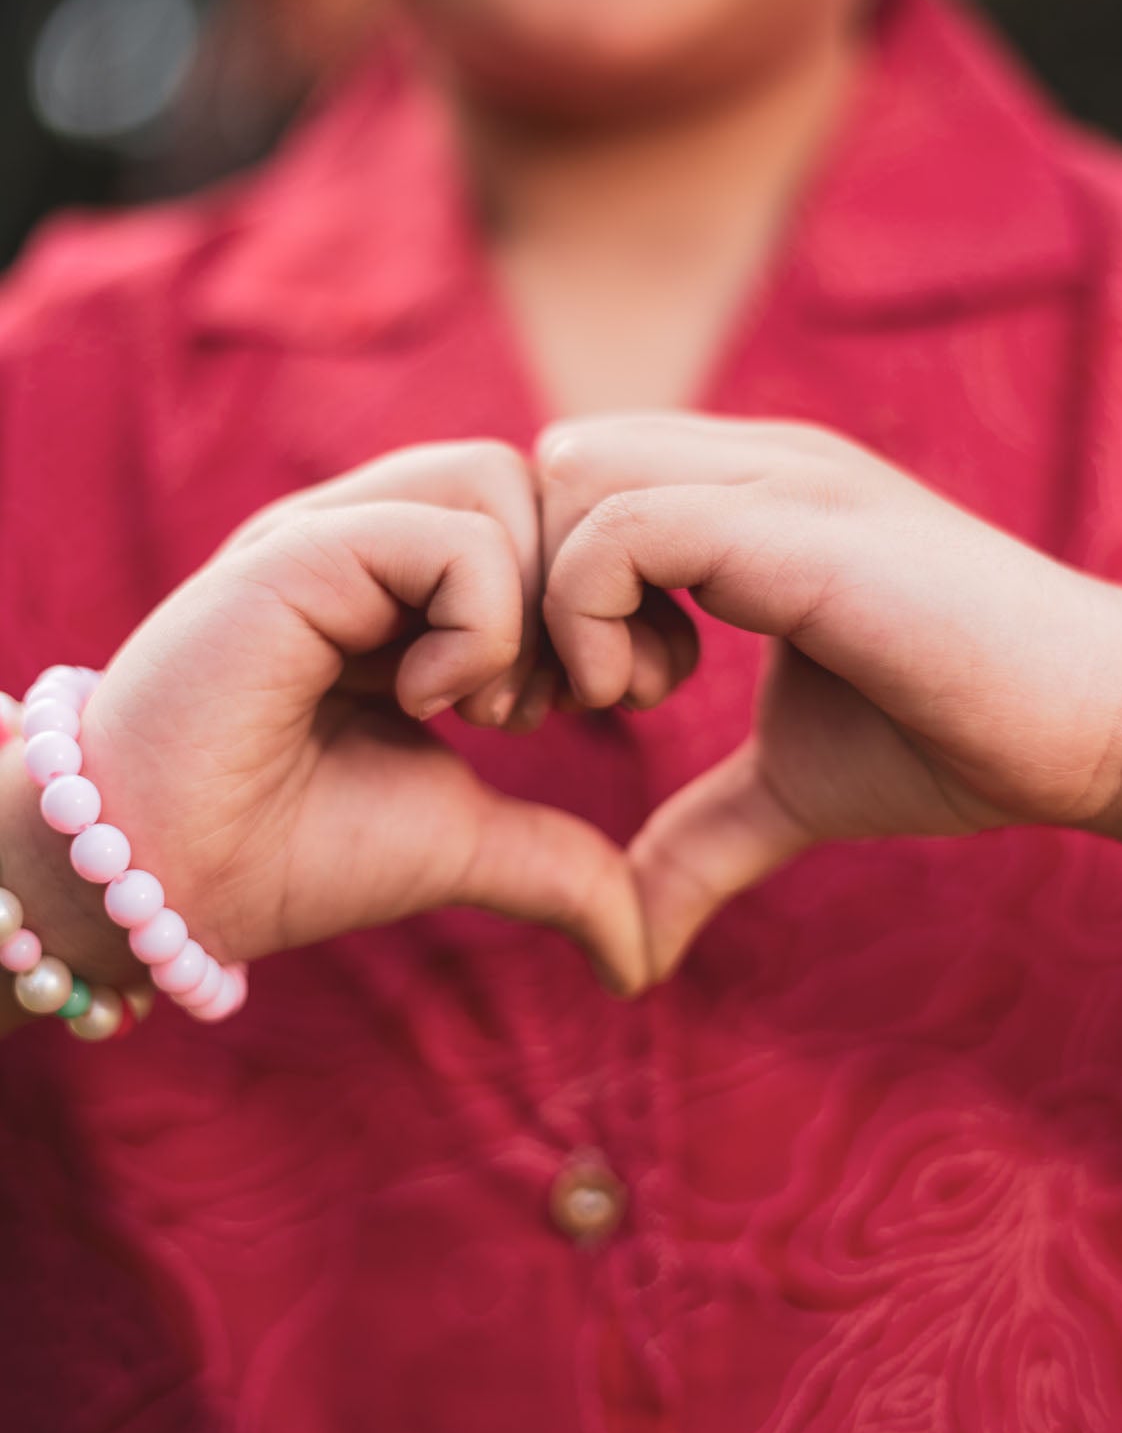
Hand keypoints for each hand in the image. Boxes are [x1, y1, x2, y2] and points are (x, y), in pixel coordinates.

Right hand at [40, 444, 646, 994]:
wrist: (167, 886)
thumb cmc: (291, 853)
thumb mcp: (461, 842)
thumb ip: (557, 864)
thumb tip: (642, 949)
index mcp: (411, 581)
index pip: (555, 516)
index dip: (607, 601)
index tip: (597, 701)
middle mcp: (373, 536)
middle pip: (544, 482)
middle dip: (588, 600)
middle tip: (562, 706)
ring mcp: (332, 534)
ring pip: (501, 483)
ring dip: (533, 606)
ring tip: (492, 707)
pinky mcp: (297, 553)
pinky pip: (448, 536)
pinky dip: (479, 626)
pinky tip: (431, 701)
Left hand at [537, 412, 1121, 979]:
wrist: (1103, 723)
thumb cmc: (958, 737)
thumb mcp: (792, 788)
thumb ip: (700, 837)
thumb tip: (628, 946)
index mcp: (746, 496)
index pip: (578, 478)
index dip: (545, 585)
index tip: (574, 700)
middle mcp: (753, 463)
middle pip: (554, 463)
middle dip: (525, 581)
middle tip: (565, 700)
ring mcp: (777, 482)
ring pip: (573, 474)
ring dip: (553, 599)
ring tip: (613, 699)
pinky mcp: (798, 529)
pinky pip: (621, 527)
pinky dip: (590, 614)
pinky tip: (646, 694)